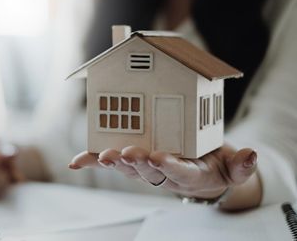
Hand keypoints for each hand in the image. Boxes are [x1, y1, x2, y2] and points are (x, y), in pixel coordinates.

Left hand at [69, 144, 260, 207]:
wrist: (198, 170)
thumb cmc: (213, 165)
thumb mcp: (233, 168)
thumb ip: (241, 166)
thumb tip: (251, 155)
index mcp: (187, 175)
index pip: (178, 172)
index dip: (169, 165)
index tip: (161, 157)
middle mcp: (162, 174)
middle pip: (147, 171)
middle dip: (136, 162)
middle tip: (127, 153)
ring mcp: (144, 168)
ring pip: (127, 167)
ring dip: (113, 161)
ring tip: (101, 156)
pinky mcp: (131, 160)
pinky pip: (109, 162)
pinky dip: (91, 160)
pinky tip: (77, 161)